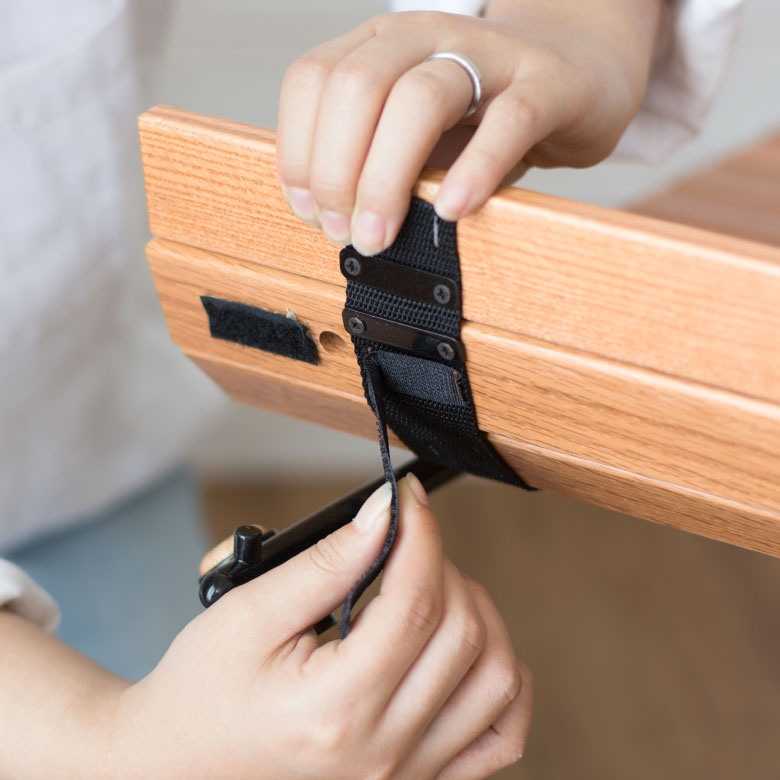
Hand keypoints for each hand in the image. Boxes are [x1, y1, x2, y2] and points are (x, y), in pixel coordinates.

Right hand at [111, 474, 531, 778]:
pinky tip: (471, 648)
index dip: (420, 533)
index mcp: (337, 709)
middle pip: (462, 632)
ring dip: (477, 613)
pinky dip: (503, 681)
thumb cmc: (203, 691)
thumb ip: (325, 563)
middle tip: (403, 542)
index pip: (414, 602)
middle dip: (441, 565)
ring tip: (430, 590)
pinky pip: (501, 735)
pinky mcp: (420, 778)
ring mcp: (409, 772)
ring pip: (497, 677)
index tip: (407, 498)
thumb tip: (384, 513)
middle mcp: (384, 750)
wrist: (181, 764)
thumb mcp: (250, 614)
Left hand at [276, 0, 662, 255]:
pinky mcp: (547, 84)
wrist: (581, 72)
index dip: (300, 151)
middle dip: (337, 171)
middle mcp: (427, 36)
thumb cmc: (485, 114)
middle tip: (345, 232)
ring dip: (387, 178)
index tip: (310, 212)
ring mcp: (490, 54)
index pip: (314, 80)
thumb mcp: (415, 133)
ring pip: (422, 98)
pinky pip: (509, 120)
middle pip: (358, 88)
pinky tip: (454, 209)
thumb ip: (375, 161)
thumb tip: (331, 220)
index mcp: (383, 45)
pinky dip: (476, 168)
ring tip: (381, 234)